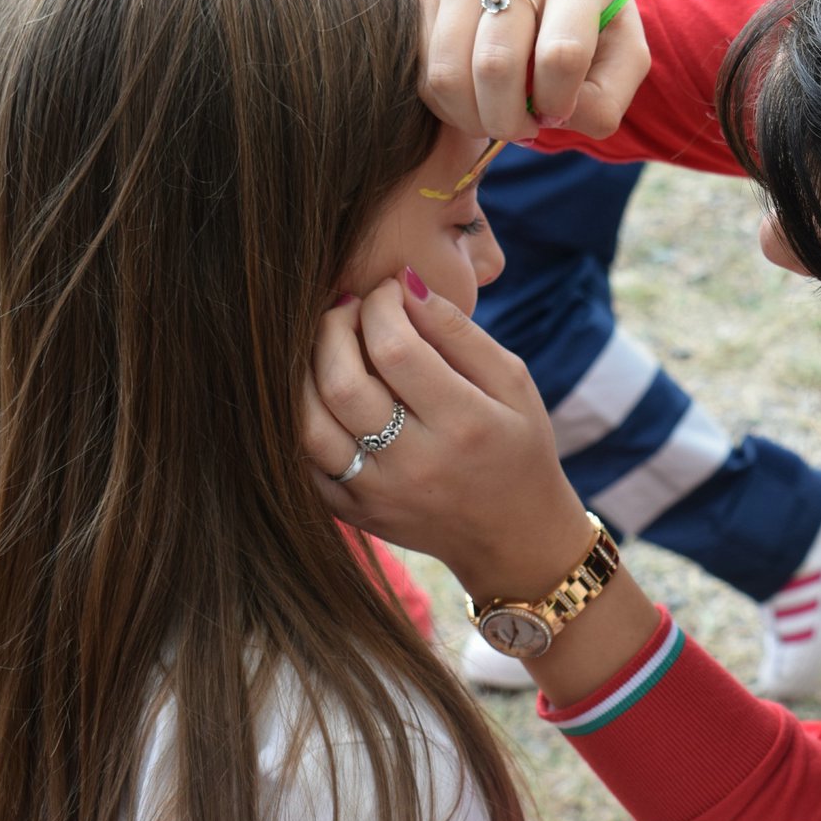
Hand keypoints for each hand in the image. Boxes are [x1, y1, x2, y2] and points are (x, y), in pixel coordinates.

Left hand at [304, 270, 591, 599]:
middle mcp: (415, 464)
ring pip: (308, 421)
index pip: (395, 349)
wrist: (512, 535)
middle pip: (342, 382)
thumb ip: (460, 332)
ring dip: (307, 368)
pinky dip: (303, 414)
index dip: (380, 307)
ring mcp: (377, 495)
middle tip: (351, 309)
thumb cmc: (517, 446)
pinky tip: (326, 390)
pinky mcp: (352, 513)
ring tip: (332, 344)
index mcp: (464, 425)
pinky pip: (304, 458)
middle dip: (335, 328)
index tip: (387, 292)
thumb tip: (404, 285)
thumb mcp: (513, 383)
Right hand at [419, 0, 649, 141]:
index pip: (561, 55)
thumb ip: (607, 97)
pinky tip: (477, 100)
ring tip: (498, 119)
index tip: (559, 111)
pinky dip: (449, 104)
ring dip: (473, 118)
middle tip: (524, 127)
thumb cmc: (589, 9)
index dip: (559, 102)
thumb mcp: (623, 47)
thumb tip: (555, 121)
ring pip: (448, 73)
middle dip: (509, 120)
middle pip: (496, 65)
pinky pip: (426, 70)